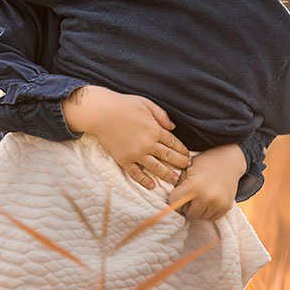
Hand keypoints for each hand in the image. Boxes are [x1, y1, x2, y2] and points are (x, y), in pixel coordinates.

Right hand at [62, 86, 190, 188]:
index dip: (182, 150)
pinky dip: (144, 181)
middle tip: (187, 168)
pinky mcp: (124, 160)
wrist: (101, 113)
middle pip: (169, 156)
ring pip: (156, 168)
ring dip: (167, 174)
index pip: (174, 143)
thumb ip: (161, 115)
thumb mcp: (146, 103)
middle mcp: (148, 144)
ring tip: (174, 179)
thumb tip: (173, 127)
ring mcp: (136, 153)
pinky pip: (136, 173)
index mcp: (155, 130)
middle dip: (180, 163)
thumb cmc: (124, 105)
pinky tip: (151, 185)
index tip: (187, 156)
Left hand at [167, 144, 245, 220]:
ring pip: (199, 217)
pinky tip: (208, 199)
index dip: (173, 199)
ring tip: (200, 195)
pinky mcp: (225, 208)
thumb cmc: (203, 164)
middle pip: (187, 214)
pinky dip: (207, 211)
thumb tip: (167, 203)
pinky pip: (210, 218)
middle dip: (186, 206)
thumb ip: (176, 185)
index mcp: (194, 186)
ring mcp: (218, 204)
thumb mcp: (186, 169)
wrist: (228, 161)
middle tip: (190, 194)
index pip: (174, 203)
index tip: (177, 193)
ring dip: (197, 210)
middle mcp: (207, 197)